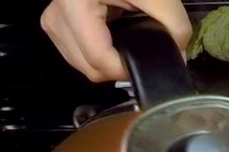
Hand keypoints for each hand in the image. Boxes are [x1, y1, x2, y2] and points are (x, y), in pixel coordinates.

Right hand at [41, 0, 192, 82]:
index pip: (99, 59)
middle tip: (141, 50)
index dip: (128, 69)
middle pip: (88, 68)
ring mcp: (52, 20)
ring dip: (107, 61)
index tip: (150, 63)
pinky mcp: (55, 22)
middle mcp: (56, 16)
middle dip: (119, 67)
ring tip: (126, 38)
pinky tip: (112, 36)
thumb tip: (177, 57)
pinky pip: (76, 53)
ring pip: (81, 65)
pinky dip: (96, 52)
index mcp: (75, 6)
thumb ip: (174, 26)